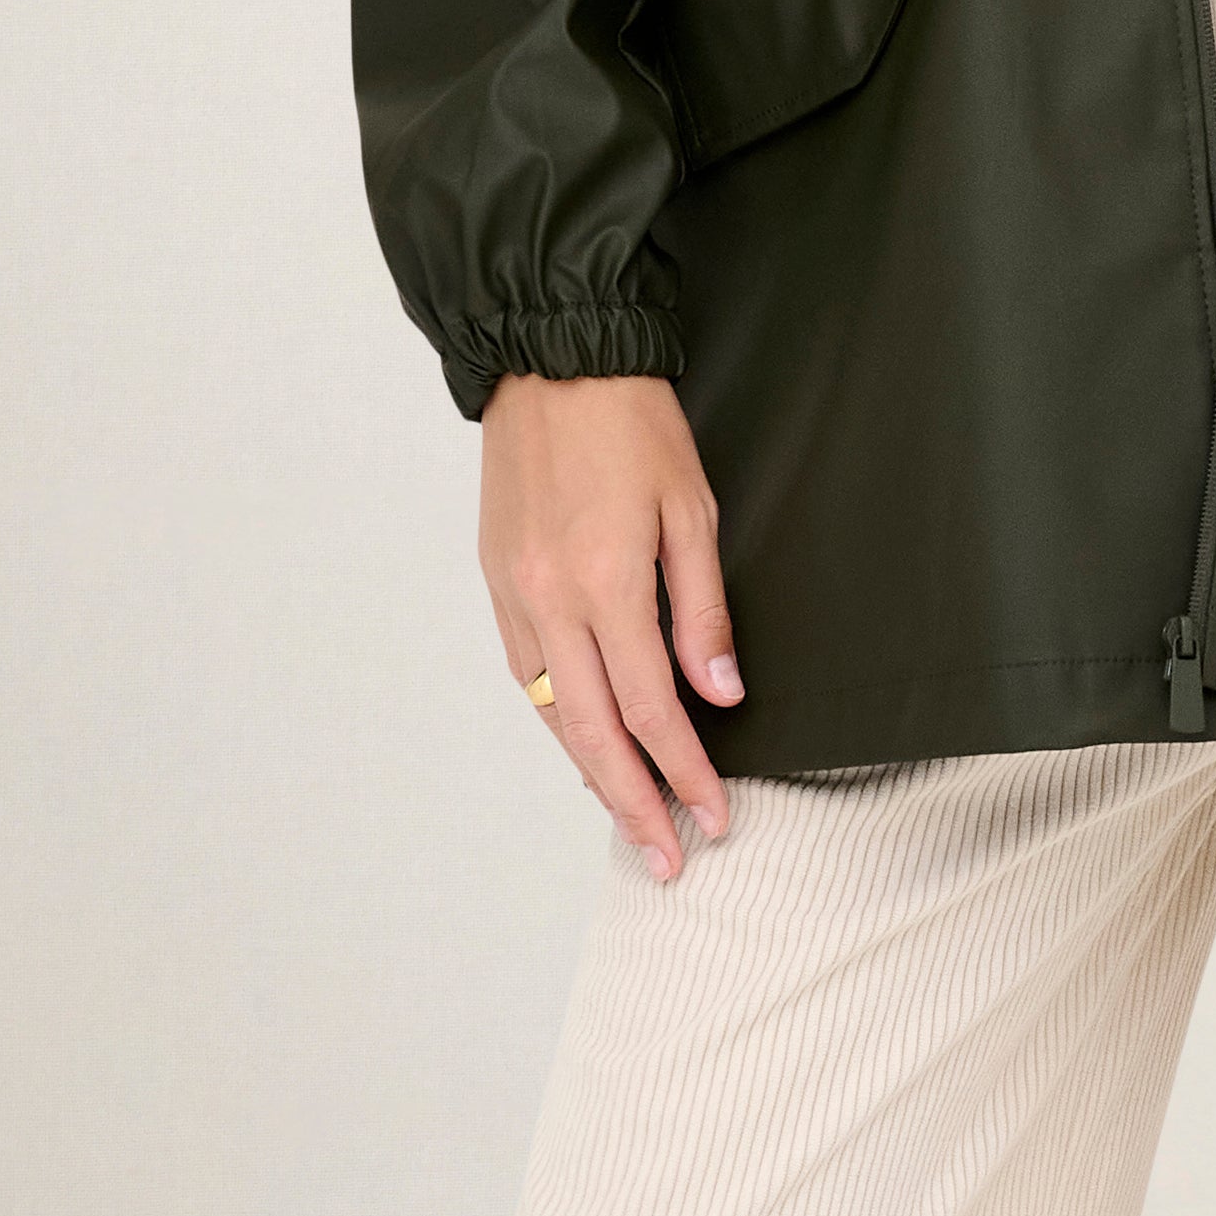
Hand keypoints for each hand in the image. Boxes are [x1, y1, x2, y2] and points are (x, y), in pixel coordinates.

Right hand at [480, 373, 744, 874]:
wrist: (552, 359)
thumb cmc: (632, 423)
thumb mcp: (692, 507)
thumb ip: (703, 610)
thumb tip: (719, 696)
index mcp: (605, 583)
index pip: (650, 710)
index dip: (684, 772)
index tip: (715, 815)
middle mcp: (549, 602)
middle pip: (593, 735)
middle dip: (634, 805)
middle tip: (669, 856)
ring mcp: (514, 595)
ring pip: (552, 714)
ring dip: (592, 775)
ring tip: (631, 818)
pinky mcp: (496, 581)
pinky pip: (527, 674)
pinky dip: (559, 719)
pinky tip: (585, 742)